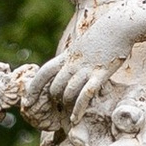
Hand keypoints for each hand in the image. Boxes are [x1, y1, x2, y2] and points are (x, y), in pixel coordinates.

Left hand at [25, 5, 139, 126]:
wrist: (119, 25)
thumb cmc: (104, 35)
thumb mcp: (83, 45)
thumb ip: (75, 58)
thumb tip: (70, 67)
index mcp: (68, 56)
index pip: (44, 73)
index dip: (33, 88)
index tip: (26, 102)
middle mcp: (73, 63)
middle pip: (54, 87)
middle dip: (55, 100)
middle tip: (59, 108)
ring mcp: (86, 68)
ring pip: (67, 93)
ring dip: (66, 105)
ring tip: (69, 114)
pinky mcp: (100, 73)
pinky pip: (85, 95)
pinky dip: (78, 109)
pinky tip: (75, 119)